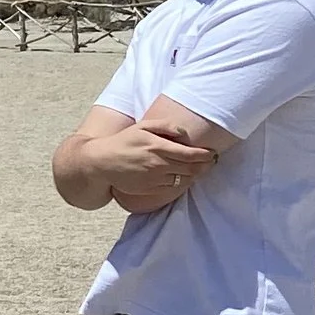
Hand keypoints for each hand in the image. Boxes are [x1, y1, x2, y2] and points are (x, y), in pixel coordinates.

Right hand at [101, 123, 216, 213]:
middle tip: (212, 161)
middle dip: (206, 165)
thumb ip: (165, 126)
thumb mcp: (142, 126)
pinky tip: (183, 176)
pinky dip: (182, 182)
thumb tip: (184, 133)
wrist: (102, 163)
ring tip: (200, 168)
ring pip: (184, 180)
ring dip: (195, 175)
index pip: (190, 154)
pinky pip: (173, 187)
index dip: (205, 155)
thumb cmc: (124, 141)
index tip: (213, 153)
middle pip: (191, 168)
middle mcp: (158, 164)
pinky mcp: (150, 188)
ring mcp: (154, 178)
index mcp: (158, 147)